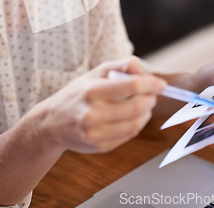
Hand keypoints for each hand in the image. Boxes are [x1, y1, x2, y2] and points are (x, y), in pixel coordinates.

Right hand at [26, 56, 166, 154]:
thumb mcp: (95, 73)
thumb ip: (122, 67)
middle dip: (151, 100)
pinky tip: (132, 118)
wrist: (51, 122)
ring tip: (144, 106)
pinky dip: (135, 125)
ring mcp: (95, 132)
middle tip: (152, 95)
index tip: (161, 85)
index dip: (151, 85)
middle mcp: (93, 113)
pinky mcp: (99, 147)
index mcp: (92, 90)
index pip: (132, 86)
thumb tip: (147, 74)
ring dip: (146, 114)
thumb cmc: (77, 93)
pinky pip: (127, 136)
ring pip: (135, 125)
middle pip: (137, 107)